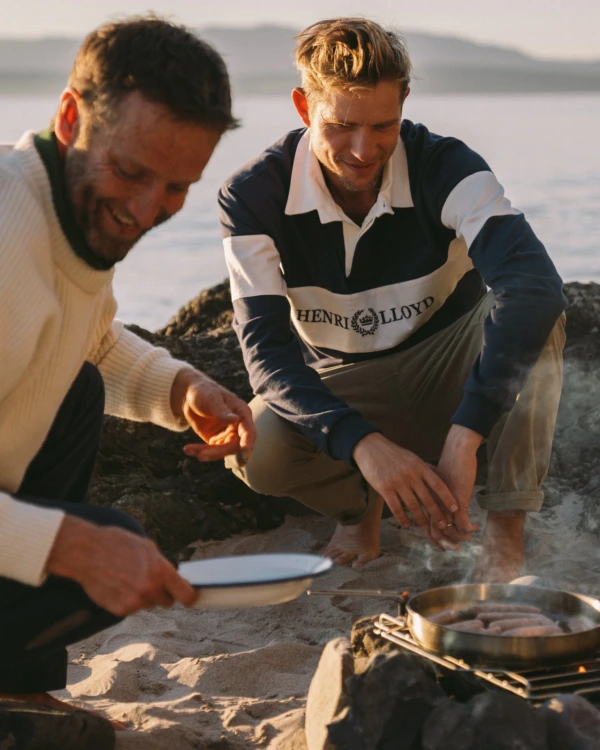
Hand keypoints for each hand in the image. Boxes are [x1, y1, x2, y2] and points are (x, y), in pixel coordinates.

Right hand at [46, 516, 198, 617]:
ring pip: (148, 604)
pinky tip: (118, 586)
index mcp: (160, 571)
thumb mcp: (147, 547)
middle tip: (149, 580)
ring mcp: (134, 602)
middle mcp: (150, 589)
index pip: (186, 595)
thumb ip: (162, 565)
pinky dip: (128, 600)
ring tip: (128, 579)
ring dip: (143, 596)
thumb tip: (174, 578)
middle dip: (162, 593)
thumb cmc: (117, 544)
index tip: (190, 597)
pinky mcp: (120, 610)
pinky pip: (132, 609)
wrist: (86, 552)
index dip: (189, 597)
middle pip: (167, 602)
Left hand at [170, 367, 255, 461]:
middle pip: (234, 445)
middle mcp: (238, 427)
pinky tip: (188, 449)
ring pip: (222, 451)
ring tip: (188, 450)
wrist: (190, 396)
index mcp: (242, 414)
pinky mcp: (216, 441)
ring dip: (207, 453)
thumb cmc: (204, 391)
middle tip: (201, 455)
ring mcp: (227, 435)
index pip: (249, 432)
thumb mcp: (211, 399)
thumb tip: (235, 420)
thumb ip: (222, 411)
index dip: (248, 444)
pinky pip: (210, 450)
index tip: (245, 457)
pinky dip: (199, 451)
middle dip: (219, 452)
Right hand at [352, 433, 458, 538]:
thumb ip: (424, 470)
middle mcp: (410, 475)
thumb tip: (439, 481)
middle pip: (427, 498)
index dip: (447, 498)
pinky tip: (407, 524)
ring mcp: (397, 482)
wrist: (370, 447)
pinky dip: (402, 518)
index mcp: (419, 466)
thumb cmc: (393, 453)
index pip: (438, 484)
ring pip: (412, 506)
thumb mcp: (412, 458)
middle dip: (437, 514)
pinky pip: (396, 507)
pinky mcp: (384, 488)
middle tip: (444, 526)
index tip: (456, 509)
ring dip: (421, 519)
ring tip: (426, 529)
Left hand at [429, 424, 481, 547]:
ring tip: (468, 538)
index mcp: (427, 501)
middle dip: (446, 543)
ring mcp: (445, 504)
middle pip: (436, 531)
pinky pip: (463, 524)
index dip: (435, 538)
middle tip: (456, 549)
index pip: (427, 525)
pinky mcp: (458, 502)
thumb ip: (436, 495)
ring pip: (450, 530)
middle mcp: (434, 505)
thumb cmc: (449, 466)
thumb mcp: (438, 483)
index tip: (442, 546)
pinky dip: (469, 529)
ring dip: (460, 538)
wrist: (457, 452)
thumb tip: (438, 505)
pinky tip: (474, 527)